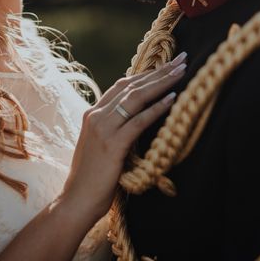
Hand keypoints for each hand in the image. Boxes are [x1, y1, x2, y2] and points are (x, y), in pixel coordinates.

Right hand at [61, 52, 187, 220]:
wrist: (77, 200)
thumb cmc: (94, 176)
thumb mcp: (102, 144)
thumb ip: (115, 127)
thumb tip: (139, 116)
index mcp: (93, 113)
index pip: (123, 85)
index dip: (147, 73)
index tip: (168, 64)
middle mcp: (96, 115)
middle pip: (132, 86)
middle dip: (159, 72)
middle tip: (182, 60)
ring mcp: (102, 128)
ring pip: (136, 98)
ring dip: (162, 83)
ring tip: (182, 72)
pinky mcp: (112, 144)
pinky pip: (138, 121)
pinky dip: (156, 109)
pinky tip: (172, 99)